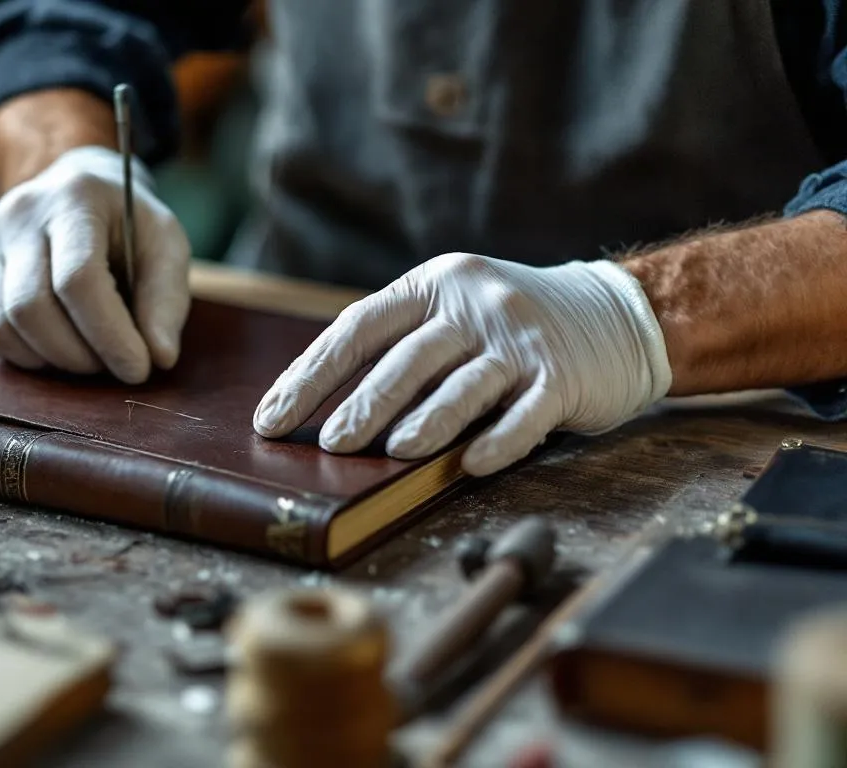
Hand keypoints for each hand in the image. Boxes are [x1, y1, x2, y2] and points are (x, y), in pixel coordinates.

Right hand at [0, 146, 191, 382]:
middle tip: (110, 366)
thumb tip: (158, 358)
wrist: (81, 188)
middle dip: (75, 354)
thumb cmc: (130, 223)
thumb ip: (166, 299)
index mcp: (72, 201)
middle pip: (30, 307)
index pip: (78, 278)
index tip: (138, 368)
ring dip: (44, 360)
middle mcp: (18, 219)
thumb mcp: (165, 244)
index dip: (109, 333)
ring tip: (83, 359)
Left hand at [252, 253, 672, 474]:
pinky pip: (526, 414)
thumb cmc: (510, 326)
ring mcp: (521, 338)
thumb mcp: (451, 312)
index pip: (358, 328)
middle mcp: (474, 304)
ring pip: (464, 386)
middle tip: (329, 443)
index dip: (311, 374)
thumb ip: (400, 346)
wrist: (618, 312)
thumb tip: (322, 409)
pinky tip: (471, 466)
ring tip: (392, 452)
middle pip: (407, 359)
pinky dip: (499, 442)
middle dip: (363, 404)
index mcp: (432, 286)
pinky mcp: (563, 376)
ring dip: (427, 422)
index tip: (272, 415)